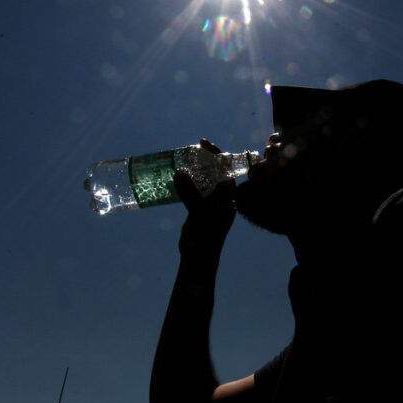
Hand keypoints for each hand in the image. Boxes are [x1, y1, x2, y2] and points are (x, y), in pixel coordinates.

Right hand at [175, 139, 236, 258]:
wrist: (198, 259)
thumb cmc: (204, 237)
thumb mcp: (199, 213)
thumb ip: (191, 193)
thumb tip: (179, 173)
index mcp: (228, 196)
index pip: (225, 168)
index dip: (215, 153)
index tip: (202, 143)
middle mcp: (221, 197)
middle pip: (213, 171)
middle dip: (202, 159)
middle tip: (188, 150)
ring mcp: (209, 203)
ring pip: (202, 180)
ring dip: (193, 169)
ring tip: (180, 158)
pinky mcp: (198, 208)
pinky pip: (193, 189)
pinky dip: (185, 181)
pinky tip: (174, 176)